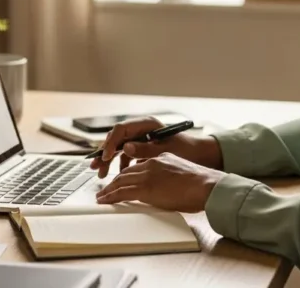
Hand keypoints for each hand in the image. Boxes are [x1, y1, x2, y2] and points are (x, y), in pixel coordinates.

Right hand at [88, 116, 222, 178]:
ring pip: (120, 148)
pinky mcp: (145, 149)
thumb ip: (146, 149)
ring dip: (110, 161)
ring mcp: (143, 138)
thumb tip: (126, 147)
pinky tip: (120, 175)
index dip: (110, 143)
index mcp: (147, 124)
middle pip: (117, 139)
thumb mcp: (166, 150)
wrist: (203, 156)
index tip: (106, 157)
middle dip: (105, 154)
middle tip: (97, 167)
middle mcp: (143, 129)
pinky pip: (128, 155)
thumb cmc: (188, 150)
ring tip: (103, 174)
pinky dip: (122, 165)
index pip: (121, 130)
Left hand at [95, 152, 224, 211]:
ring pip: (120, 181)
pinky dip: (110, 196)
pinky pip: (122, 192)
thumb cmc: (200, 184)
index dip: (127, 174)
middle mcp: (151, 164)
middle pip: (126, 172)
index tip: (121, 179)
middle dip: (114, 181)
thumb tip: (166, 185)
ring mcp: (147, 176)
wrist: (205, 186)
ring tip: (101, 196)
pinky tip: (104, 200)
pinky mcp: (145, 189)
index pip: (138, 166)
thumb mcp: (181, 173)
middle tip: (106, 188)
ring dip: (108, 189)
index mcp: (160, 159)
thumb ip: (169, 175)